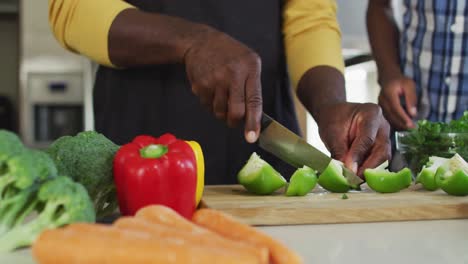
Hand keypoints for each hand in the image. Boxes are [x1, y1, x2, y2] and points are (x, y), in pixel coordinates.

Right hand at [184, 27, 261, 142]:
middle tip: (234, 119)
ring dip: (222, 112)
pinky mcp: (200, 85)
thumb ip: (253, 87)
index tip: (252, 137)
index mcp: (249, 68)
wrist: (201, 41)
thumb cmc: (230, 54)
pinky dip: (210, 103)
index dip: (253, 122)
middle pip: (235, 112)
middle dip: (235, 121)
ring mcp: (215, 80)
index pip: (254, 101)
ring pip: (220, 112)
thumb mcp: (249, 62)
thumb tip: (253, 118)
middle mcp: (232, 74)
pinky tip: (211, 89)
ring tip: (222, 96)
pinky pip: (207, 106)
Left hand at [316, 102, 391, 175]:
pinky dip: (368, 170)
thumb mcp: (331, 133)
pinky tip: (356, 177)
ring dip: (369, 171)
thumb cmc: (334, 120)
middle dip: (368, 167)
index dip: (358, 156)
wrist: (336, 116)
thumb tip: (344, 171)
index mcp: (371, 113)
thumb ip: (339, 150)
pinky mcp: (382, 148)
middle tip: (353, 179)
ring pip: (383, 158)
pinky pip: (380, 162)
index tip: (349, 170)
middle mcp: (383, 125)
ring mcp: (385, 136)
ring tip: (353, 180)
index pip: (367, 138)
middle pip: (381, 150)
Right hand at [378, 76, 416, 129]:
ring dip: (398, 124)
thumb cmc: (400, 81)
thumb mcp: (410, 85)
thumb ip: (411, 98)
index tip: (411, 125)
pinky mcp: (380, 108)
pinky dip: (394, 122)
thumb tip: (413, 114)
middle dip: (401, 123)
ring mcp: (379, 105)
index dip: (403, 117)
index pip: (396, 108)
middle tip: (412, 129)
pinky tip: (401, 125)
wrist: (388, 78)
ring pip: (388, 118)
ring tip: (408, 128)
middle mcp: (382, 100)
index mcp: (388, 93)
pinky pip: (386, 117)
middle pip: (391, 115)